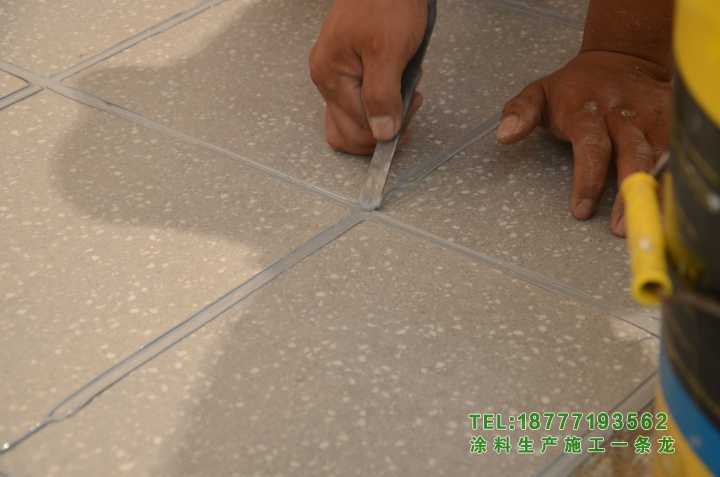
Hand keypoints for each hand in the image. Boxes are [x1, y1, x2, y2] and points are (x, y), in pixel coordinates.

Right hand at [309, 0, 426, 154]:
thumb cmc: (386, 2)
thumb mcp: (389, 51)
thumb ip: (383, 97)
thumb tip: (382, 134)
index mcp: (331, 77)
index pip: (358, 129)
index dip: (388, 128)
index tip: (411, 107)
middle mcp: (327, 80)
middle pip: (349, 132)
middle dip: (382, 128)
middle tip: (407, 105)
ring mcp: (335, 75)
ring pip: (353, 121)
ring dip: (380, 118)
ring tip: (403, 93)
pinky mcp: (347, 69)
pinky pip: (358, 103)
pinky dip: (378, 104)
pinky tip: (395, 87)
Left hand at [496, 51, 671, 236]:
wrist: (621, 57)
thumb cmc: (574, 87)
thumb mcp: (539, 93)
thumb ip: (519, 113)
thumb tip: (503, 135)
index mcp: (587, 111)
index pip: (590, 147)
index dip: (587, 179)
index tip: (580, 210)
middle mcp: (623, 114)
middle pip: (632, 154)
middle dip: (628, 192)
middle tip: (620, 227)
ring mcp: (652, 117)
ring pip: (661, 155)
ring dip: (655, 191)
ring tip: (648, 223)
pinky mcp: (673, 120)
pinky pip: (678, 151)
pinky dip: (675, 177)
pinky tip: (670, 204)